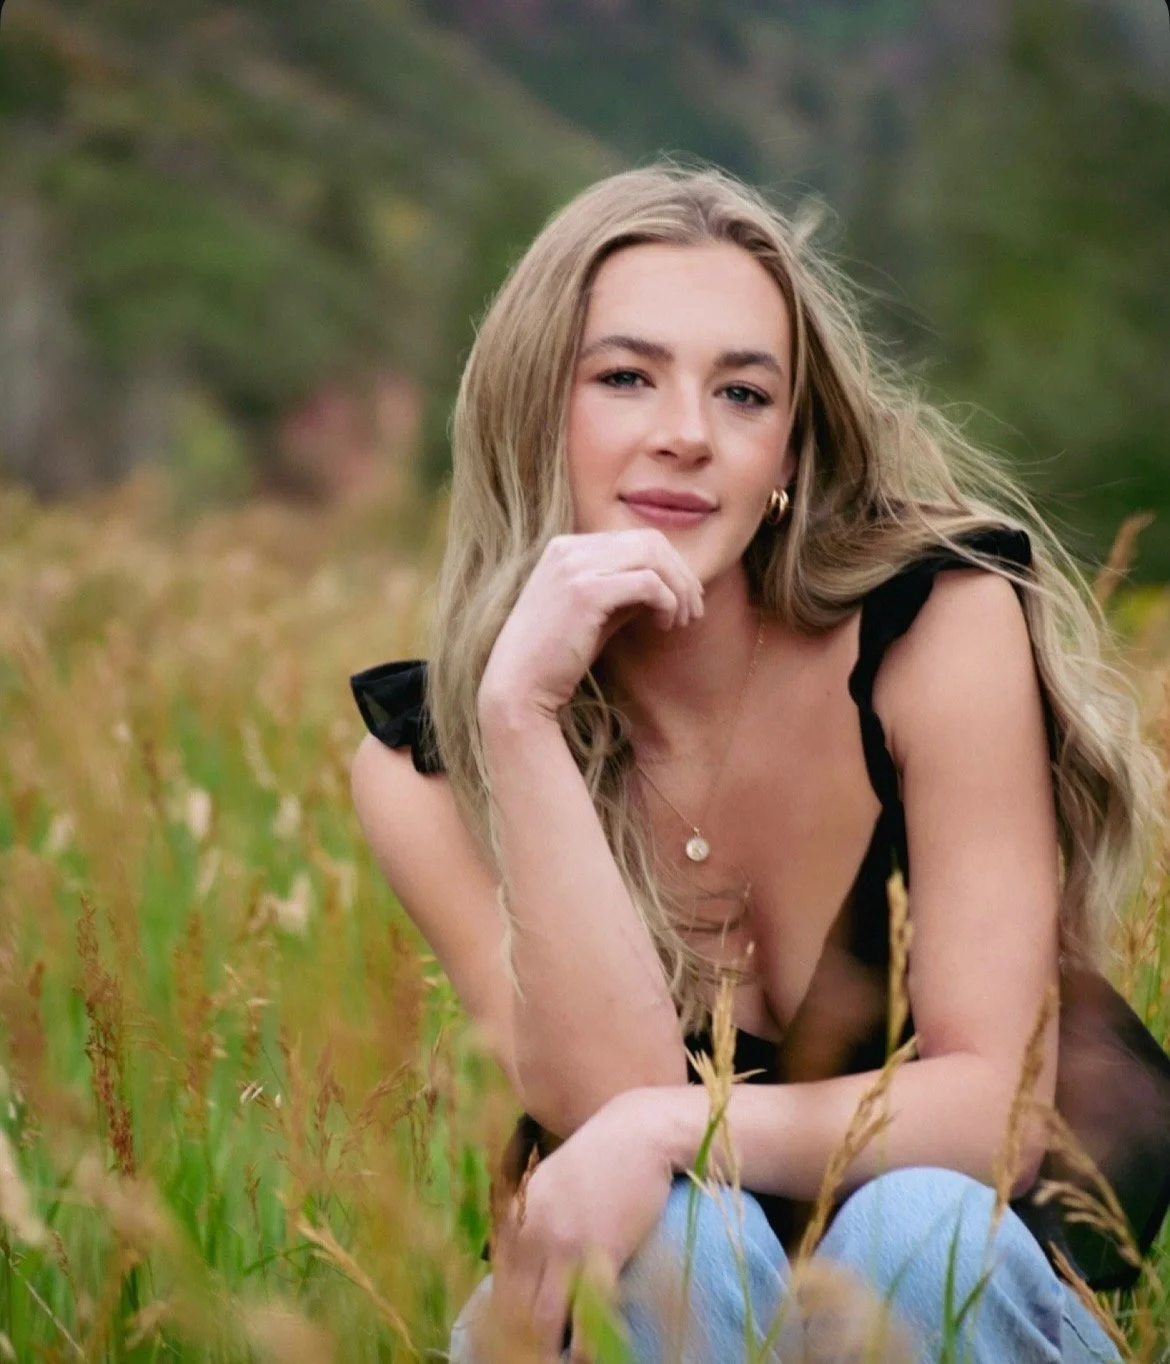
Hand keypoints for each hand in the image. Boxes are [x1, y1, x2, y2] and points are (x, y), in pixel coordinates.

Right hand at [478, 529, 704, 722]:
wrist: (519, 687)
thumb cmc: (556, 657)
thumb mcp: (593, 614)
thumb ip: (624, 591)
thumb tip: (667, 585)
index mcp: (566, 548)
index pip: (635, 538)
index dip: (669, 564)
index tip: (684, 597)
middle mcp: (569, 549)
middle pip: (649, 540)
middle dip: (681, 573)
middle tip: (693, 609)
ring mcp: (575, 567)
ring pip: (653, 556)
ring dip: (679, 588)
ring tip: (682, 619)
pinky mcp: (586, 592)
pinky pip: (648, 583)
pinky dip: (667, 602)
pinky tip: (666, 624)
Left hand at [491, 1089, 673, 1361]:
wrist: (641, 1130)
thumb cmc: (603, 1156)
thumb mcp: (552, 1181)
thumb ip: (533, 1219)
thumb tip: (520, 1257)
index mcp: (519, 1216)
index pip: (498, 1283)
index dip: (504, 1322)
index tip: (513, 1343)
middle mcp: (533, 1232)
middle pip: (514, 1308)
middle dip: (522, 1342)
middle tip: (536, 1357)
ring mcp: (566, 1244)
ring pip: (543, 1321)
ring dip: (549, 1351)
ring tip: (560, 1362)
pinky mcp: (603, 1252)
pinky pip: (586, 1316)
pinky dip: (584, 1344)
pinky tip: (587, 1355)